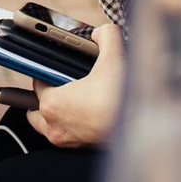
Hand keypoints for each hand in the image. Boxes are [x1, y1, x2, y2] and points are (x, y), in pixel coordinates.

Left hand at [27, 24, 123, 148]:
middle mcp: (55, 126)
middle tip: (64, 83)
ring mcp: (69, 141)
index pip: (38, 82)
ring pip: (49, 127)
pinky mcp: (83, 149)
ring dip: (56, 114)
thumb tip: (102, 32)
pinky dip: (73, 125)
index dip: (47, 70)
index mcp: (52, 104)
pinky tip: (90, 111)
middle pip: (36, 109)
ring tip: (76, 98)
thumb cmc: (122, 99)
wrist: (144, 130)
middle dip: (45, 96)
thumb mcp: (114, 57)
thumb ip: (106, 36)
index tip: (57, 65)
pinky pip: (68, 136)